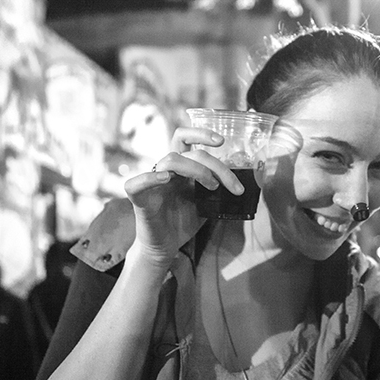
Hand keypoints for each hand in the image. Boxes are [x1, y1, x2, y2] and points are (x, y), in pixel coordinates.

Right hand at [123, 126, 244, 267]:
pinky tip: (166, 179)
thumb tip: (243, 181)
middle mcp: (166, 170)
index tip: (222, 141)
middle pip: (186, 149)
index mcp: (181, 167)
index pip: (185, 138)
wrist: (166, 246)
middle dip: (214, 164)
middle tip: (230, 185)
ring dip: (197, 171)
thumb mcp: (208, 202)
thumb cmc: (184, 221)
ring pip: (171, 160)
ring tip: (212, 188)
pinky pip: (136, 183)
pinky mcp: (139, 199)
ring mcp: (152, 182)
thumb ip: (218, 188)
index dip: (201, 133)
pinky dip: (150, 178)